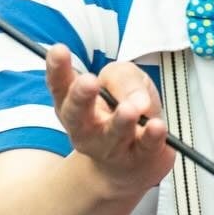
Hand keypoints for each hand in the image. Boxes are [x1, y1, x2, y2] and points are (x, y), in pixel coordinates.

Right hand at [47, 46, 172, 197]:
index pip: (60, 86)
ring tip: (130, 109)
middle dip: (81, 97)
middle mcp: (85, 128)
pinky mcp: (138, 157)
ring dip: (121, 120)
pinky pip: (145, 146)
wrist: (134, 163)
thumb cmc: (124, 110)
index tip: (59, 50)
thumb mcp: (124, 81)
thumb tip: (135, 96)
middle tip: (88, 81)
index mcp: (75, 104)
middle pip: (77, 114)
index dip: (56, 69)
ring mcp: (110, 146)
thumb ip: (124, 79)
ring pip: (113, 134)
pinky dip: (152, 137)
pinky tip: (157, 127)